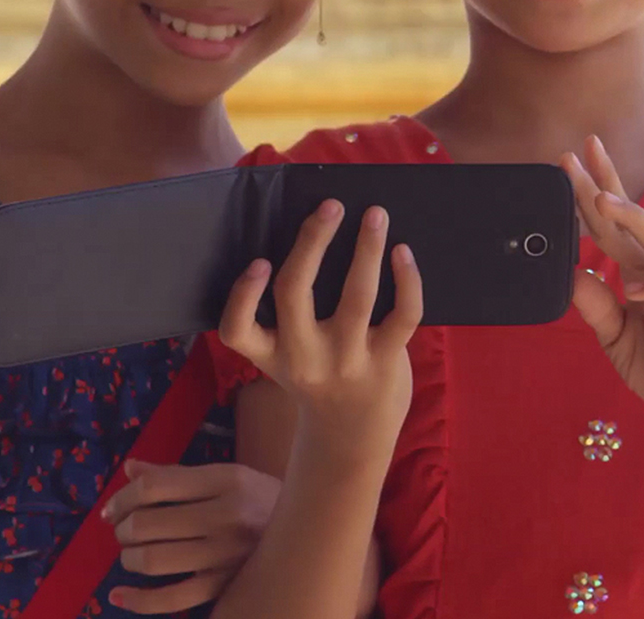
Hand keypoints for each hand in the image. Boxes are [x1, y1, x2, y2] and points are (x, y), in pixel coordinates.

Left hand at [103, 460, 280, 614]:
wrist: (307, 530)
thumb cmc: (257, 497)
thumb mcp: (224, 474)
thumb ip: (175, 474)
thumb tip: (129, 469)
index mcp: (225, 479)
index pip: (157, 485)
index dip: (124, 497)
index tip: (112, 508)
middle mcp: (225, 515)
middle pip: (150, 524)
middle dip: (124, 529)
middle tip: (123, 530)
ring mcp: (225, 554)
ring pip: (155, 561)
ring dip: (129, 559)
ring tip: (130, 554)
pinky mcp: (224, 586)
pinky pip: (171, 600)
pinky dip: (137, 601)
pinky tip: (119, 595)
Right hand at [220, 199, 423, 466]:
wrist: (352, 438)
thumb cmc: (317, 377)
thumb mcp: (288, 355)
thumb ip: (291, 311)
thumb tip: (316, 233)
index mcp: (270, 353)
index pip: (237, 331)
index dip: (243, 295)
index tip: (259, 261)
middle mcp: (303, 357)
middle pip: (296, 293)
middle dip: (312, 242)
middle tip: (330, 206)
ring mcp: (346, 360)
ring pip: (356, 296)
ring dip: (366, 248)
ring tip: (375, 215)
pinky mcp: (386, 362)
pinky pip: (402, 315)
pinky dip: (406, 280)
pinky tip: (403, 252)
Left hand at [562, 136, 643, 451]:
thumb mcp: (613, 334)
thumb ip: (594, 303)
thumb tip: (568, 270)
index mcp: (637, 274)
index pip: (612, 225)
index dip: (594, 190)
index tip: (569, 158)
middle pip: (634, 220)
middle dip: (607, 184)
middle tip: (578, 151)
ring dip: (634, 219)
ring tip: (603, 199)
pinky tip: (635, 288)